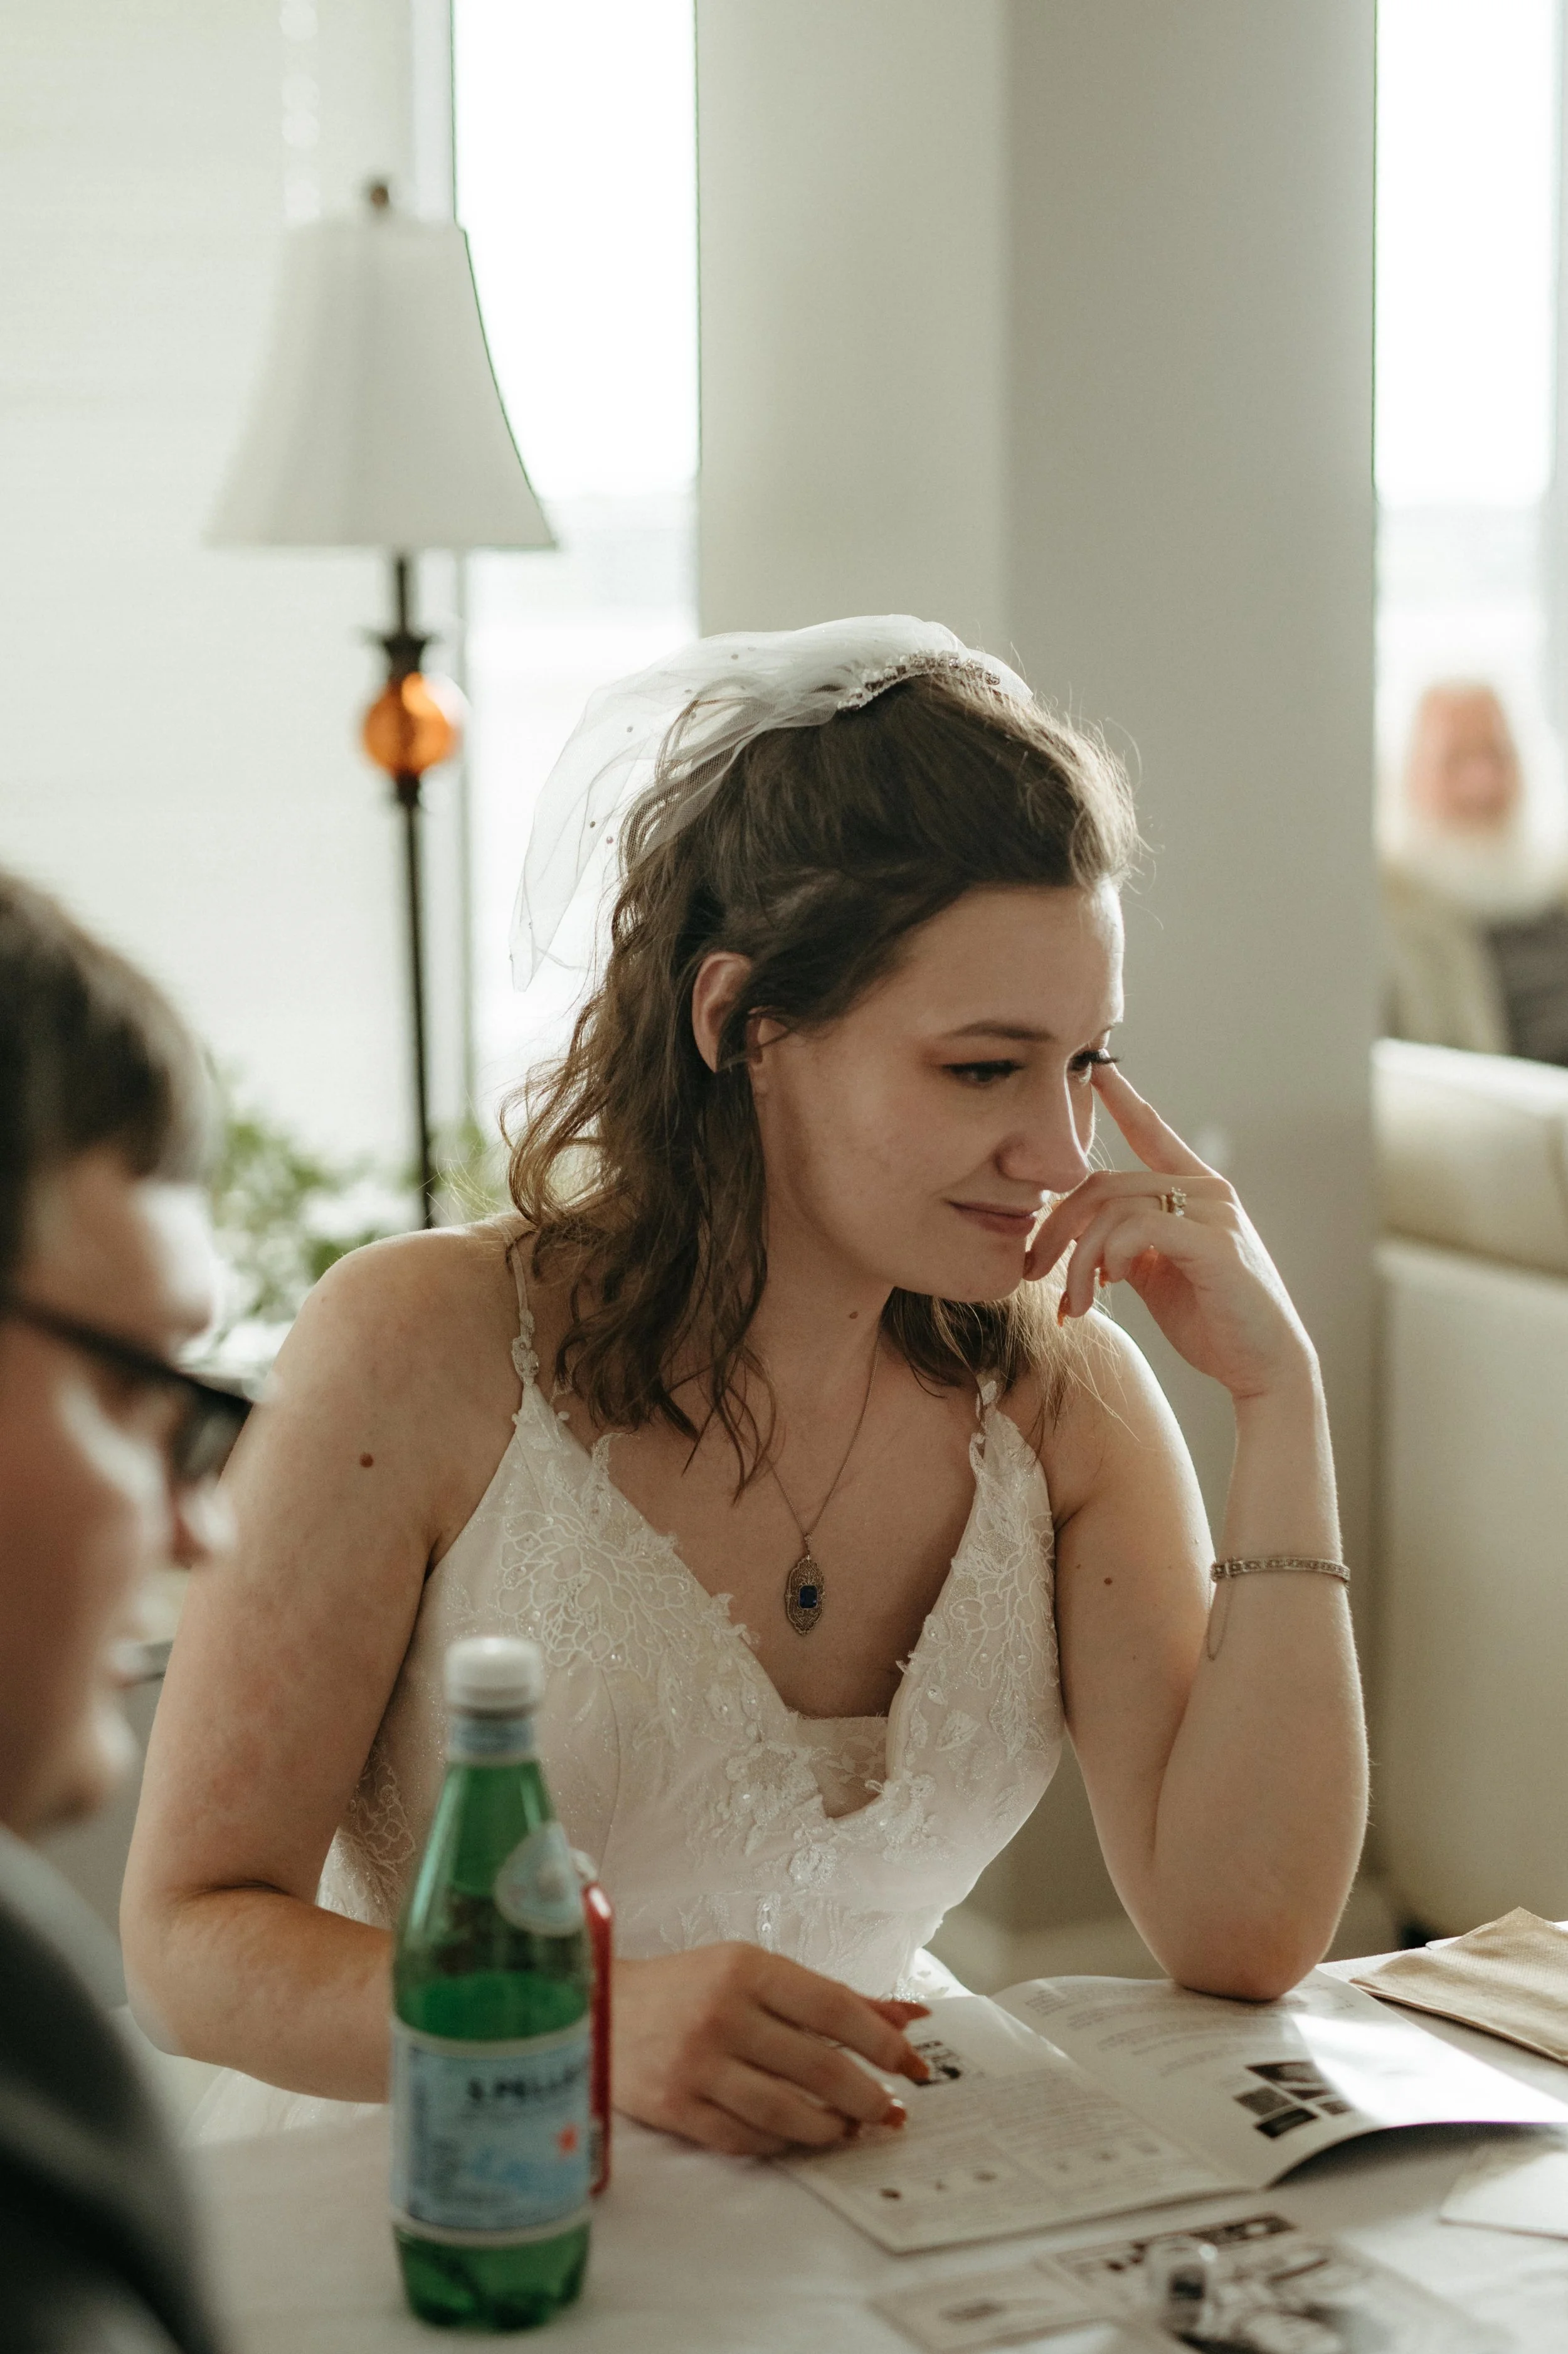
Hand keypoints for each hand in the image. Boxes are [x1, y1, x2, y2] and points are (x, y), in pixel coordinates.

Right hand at [613, 1943, 931, 2156]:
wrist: (599, 2007)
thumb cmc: (689, 1986)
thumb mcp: (755, 1971)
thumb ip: (831, 1995)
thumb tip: (909, 2016)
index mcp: (747, 1969)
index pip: (834, 2008)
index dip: (882, 2041)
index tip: (913, 2064)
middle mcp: (724, 2014)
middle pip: (819, 2066)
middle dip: (869, 2095)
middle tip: (893, 2111)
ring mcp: (697, 2065)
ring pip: (787, 2111)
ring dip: (833, 2127)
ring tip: (853, 2128)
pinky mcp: (676, 2108)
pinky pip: (746, 2138)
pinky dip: (784, 2142)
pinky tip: (802, 2137)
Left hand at [1024, 1063, 1314, 1403]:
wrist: (1262, 1367)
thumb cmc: (1211, 1321)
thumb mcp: (1156, 1275)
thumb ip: (1125, 1244)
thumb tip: (1082, 1238)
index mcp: (1194, 1192)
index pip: (1152, 1132)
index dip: (1122, 1100)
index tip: (1094, 1070)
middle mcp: (1206, 1192)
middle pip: (1105, 1182)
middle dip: (1058, 1227)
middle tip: (1035, 1270)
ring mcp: (1214, 1213)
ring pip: (1116, 1208)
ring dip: (1081, 1258)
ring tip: (1077, 1301)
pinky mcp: (1216, 1243)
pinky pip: (1140, 1227)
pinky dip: (1111, 1254)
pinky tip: (1109, 1283)